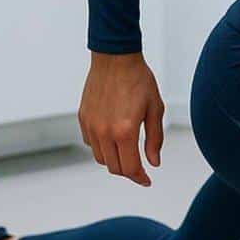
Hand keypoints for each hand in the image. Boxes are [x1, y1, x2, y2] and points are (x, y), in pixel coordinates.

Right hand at [78, 50, 164, 185]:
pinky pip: (91, 143)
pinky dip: (102, 148)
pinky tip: (113, 139)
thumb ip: (155, 139)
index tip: (146, 181)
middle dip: (129, 171)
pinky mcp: (83, 118)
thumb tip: (153, 162)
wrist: (115, 58)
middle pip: (114, 167)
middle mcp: (104, 132)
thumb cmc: (139, 79)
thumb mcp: (155, 109)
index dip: (140, 178)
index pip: (130, 168)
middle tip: (140, 168)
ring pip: (101, 158)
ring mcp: (91, 126)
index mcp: (125, 131)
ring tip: (127, 153)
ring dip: (114, 160)